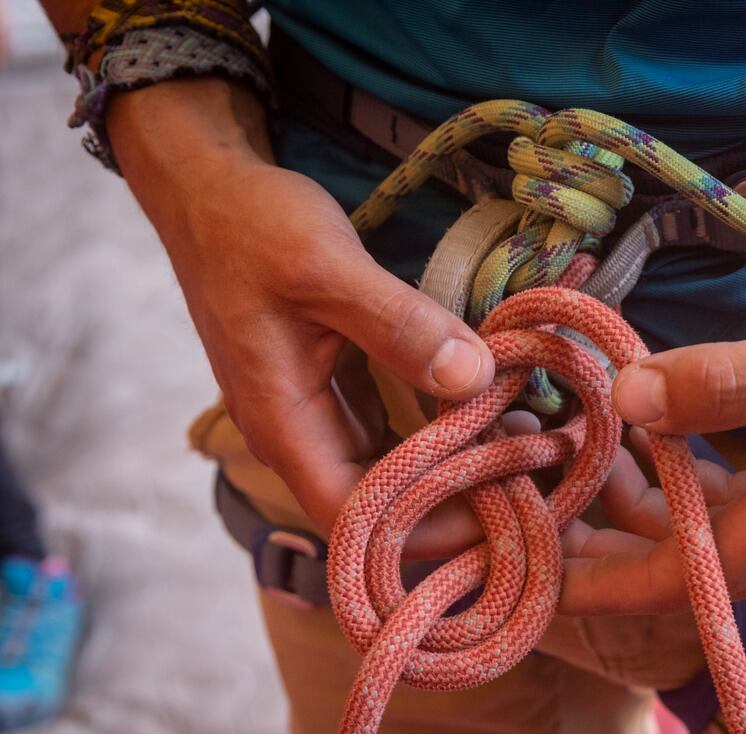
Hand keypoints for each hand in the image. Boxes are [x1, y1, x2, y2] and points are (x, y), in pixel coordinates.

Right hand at [108, 79, 494, 531]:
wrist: (207, 190)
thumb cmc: (251, 227)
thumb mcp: (326, 267)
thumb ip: (398, 325)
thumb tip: (473, 377)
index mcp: (284, 425)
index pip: (355, 519)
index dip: (427, 527)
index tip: (500, 506)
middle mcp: (298, 434)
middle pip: (380, 506)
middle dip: (455, 502)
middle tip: (534, 477)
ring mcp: (316, 413)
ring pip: (391, 469)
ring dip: (453, 466)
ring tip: (528, 446)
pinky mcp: (335, 388)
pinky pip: (392, 430)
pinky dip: (439, 428)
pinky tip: (492, 409)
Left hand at [559, 277, 745, 613]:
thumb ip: (722, 385)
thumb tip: (629, 397)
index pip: (665, 584)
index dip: (590, 579)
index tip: (526, 565)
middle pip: (674, 564)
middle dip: (599, 538)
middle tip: (533, 496)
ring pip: (701, 532)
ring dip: (638, 503)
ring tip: (580, 454)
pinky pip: (734, 504)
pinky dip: (683, 480)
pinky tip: (655, 437)